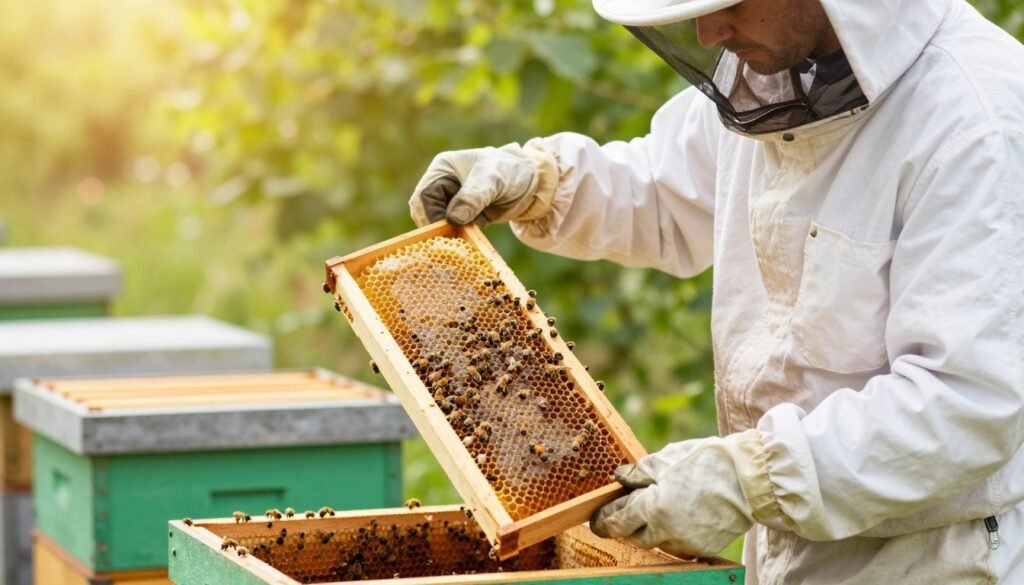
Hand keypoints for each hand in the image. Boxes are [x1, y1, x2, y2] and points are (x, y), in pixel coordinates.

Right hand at [409, 139, 558, 227]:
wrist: (536, 184)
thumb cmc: (512, 171)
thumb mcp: (493, 179)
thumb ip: (473, 196)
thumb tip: (453, 219)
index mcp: (444, 169)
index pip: (424, 195)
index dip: (430, 215)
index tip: (446, 229)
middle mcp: (444, 184)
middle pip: (426, 212)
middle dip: (437, 227)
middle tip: (453, 240)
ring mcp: (454, 201)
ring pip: (438, 224)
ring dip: (448, 234)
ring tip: (464, 239)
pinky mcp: (465, 216)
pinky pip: (454, 231)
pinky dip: (460, 238)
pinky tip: (470, 242)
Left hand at [590, 430, 771, 557]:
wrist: (749, 479)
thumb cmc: (707, 462)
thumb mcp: (665, 459)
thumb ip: (637, 472)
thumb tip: (618, 477)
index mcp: (654, 508)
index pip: (617, 522)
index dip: (603, 521)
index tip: (596, 520)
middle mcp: (667, 531)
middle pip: (634, 537)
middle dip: (625, 527)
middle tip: (621, 515)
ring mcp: (686, 543)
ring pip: (656, 544)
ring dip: (649, 531)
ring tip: (653, 511)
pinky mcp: (702, 548)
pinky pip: (677, 547)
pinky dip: (670, 536)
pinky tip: (674, 519)